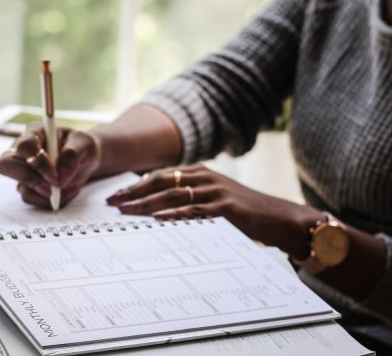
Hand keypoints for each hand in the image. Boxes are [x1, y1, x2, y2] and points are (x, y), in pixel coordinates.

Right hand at [0, 124, 100, 207]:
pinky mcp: (29, 186)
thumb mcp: (84, 144)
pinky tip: (68, 191)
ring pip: (21, 187)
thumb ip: (73, 155)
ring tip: (71, 187)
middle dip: (29, 180)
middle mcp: (23, 152)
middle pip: (5, 165)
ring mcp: (23, 170)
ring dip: (47, 194)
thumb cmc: (81, 146)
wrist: (85, 160)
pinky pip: (32, 198)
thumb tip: (60, 177)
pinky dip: (50, 200)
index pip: (25, 146)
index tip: (55, 177)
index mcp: (34, 134)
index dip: (38, 163)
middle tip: (51, 190)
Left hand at [106, 164, 321, 258]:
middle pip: (161, 181)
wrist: (278, 217)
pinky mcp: (224, 208)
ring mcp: (214, 191)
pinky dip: (173, 214)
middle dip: (134, 192)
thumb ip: (188, 197)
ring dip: (146, 203)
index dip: (136, 185)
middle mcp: (204, 177)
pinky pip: (193, 210)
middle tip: (113, 203)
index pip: (160, 175)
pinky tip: (157, 218)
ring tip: (126, 211)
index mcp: (199, 173)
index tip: (117, 195)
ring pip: (172, 194)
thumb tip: (155, 208)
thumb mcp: (213, 197)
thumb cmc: (242, 210)